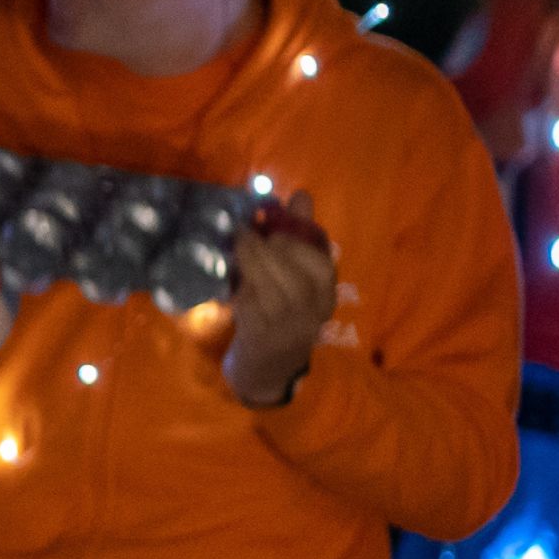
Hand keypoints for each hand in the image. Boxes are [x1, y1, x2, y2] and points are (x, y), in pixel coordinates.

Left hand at [223, 195, 335, 408]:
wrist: (269, 365)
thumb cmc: (282, 309)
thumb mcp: (295, 274)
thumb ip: (299, 234)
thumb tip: (301, 194)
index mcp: (325, 293)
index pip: (321, 262)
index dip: (297, 240)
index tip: (272, 226)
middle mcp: (312, 312)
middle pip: (296, 275)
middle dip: (269, 248)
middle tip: (245, 231)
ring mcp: (288, 327)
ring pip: (272, 289)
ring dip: (251, 262)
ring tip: (237, 246)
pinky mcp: (262, 337)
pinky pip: (251, 307)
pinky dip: (241, 288)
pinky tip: (233, 280)